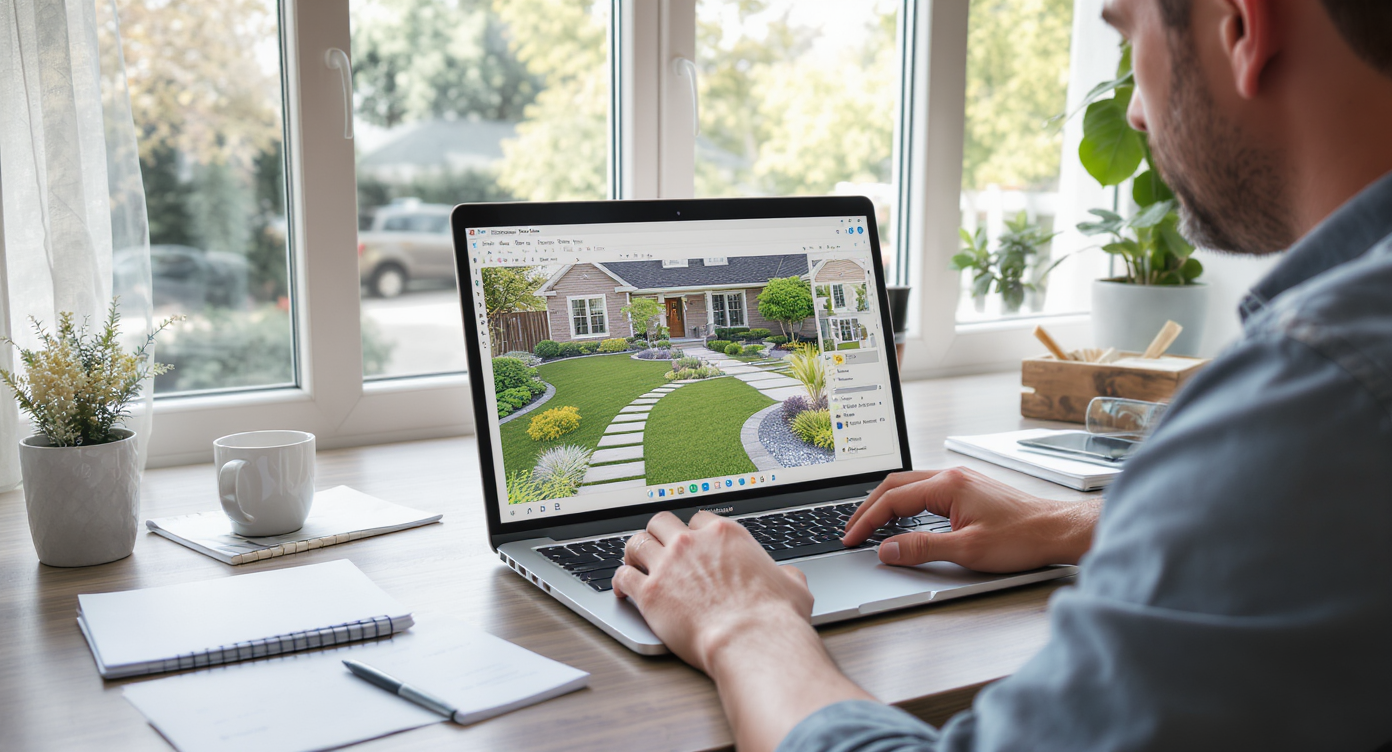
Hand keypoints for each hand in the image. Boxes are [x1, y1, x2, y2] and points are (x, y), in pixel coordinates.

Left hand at [613, 510, 813, 672]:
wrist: (751, 640)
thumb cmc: (773, 617)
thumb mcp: (793, 586)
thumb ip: (786, 575)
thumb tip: (789, 577)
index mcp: (725, 535)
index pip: (698, 520)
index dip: (692, 533)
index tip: (690, 543)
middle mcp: (692, 543)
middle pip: (662, 522)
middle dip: (658, 534)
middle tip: (657, 547)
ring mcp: (668, 565)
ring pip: (637, 543)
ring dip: (633, 552)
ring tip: (633, 561)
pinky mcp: (649, 592)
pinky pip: (623, 576)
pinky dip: (619, 581)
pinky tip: (621, 589)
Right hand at [842, 467, 1099, 571]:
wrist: (1057, 530)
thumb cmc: (1022, 538)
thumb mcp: (967, 550)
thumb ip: (922, 548)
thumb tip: (887, 549)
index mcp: (948, 485)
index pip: (893, 499)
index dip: (867, 520)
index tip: (851, 537)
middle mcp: (952, 476)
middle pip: (896, 486)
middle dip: (869, 508)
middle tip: (851, 530)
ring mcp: (961, 480)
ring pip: (910, 485)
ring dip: (886, 504)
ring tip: (870, 524)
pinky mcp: (969, 489)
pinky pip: (925, 490)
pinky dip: (905, 504)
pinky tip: (903, 518)